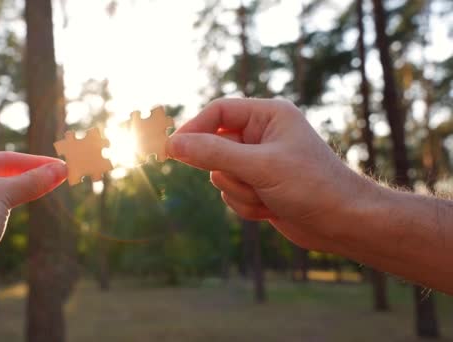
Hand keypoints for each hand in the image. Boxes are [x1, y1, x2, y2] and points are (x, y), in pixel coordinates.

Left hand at [0, 151, 66, 267]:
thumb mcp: (1, 194)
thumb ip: (31, 181)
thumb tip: (61, 168)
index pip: (3, 159)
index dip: (35, 163)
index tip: (63, 165)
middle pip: (0, 175)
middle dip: (30, 176)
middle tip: (62, 175)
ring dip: (21, 193)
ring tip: (49, 188)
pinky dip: (10, 211)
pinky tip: (23, 210)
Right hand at [167, 98, 375, 251]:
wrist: (342, 223)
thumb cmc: (311, 185)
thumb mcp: (259, 166)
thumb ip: (213, 153)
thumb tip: (174, 144)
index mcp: (267, 116)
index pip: (218, 112)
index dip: (194, 129)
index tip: (173, 149)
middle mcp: (261, 135)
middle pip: (215, 147)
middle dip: (229, 171)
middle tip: (250, 180)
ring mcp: (259, 163)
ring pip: (220, 175)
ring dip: (239, 192)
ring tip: (268, 196)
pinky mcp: (259, 186)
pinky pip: (231, 194)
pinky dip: (245, 205)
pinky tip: (270, 209)